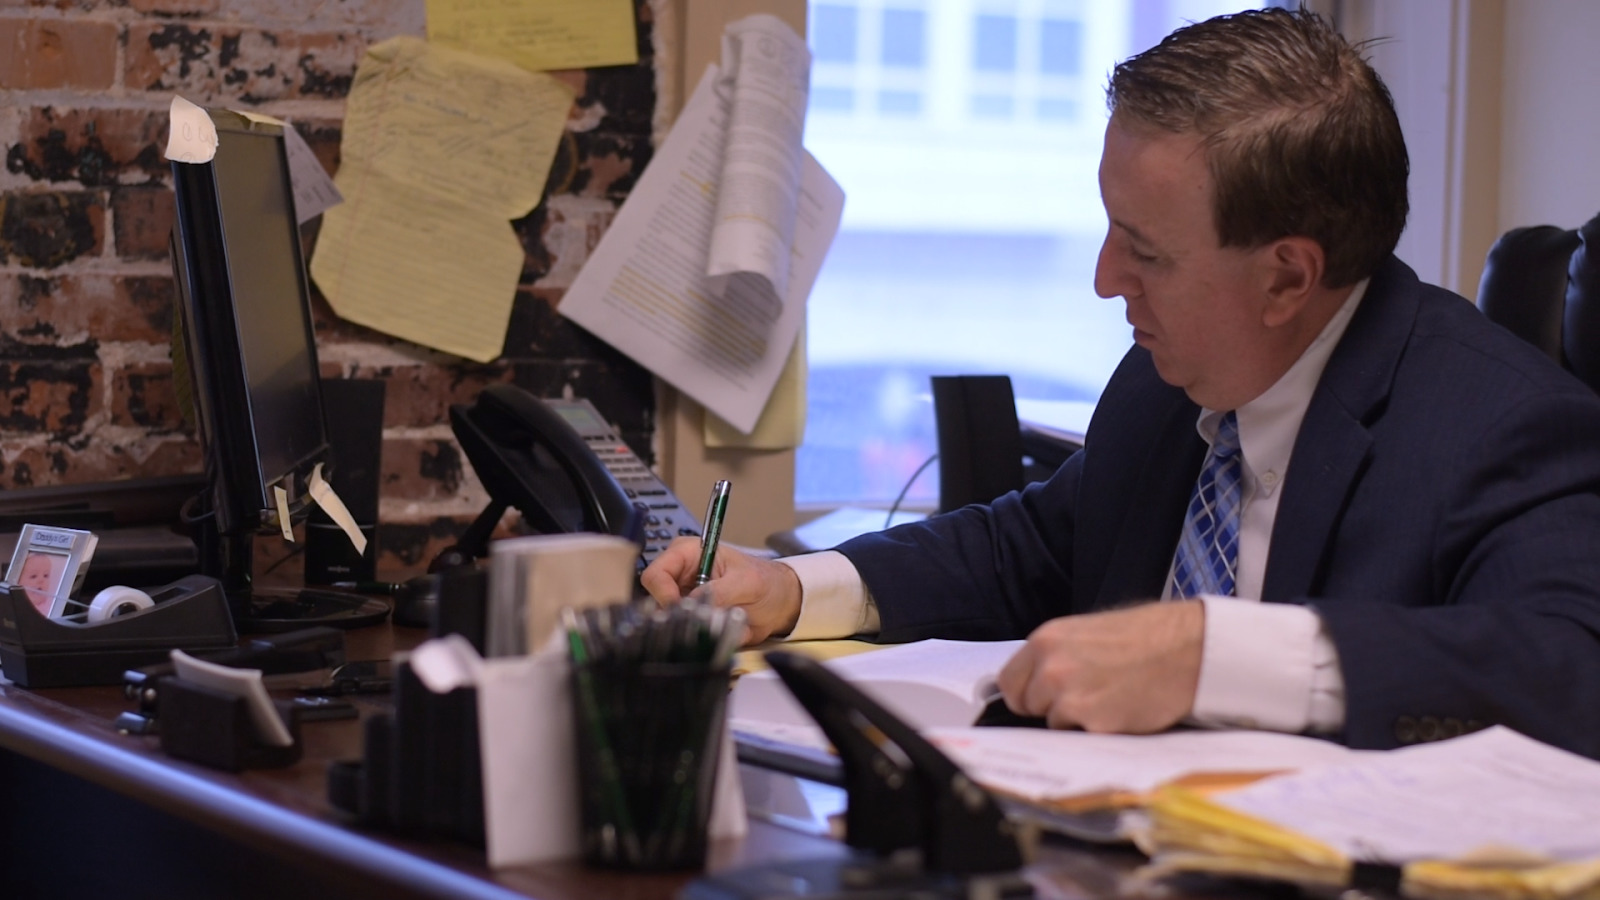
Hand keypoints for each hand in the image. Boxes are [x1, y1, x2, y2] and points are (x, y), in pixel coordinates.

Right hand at [639, 537, 802, 644]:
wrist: (779, 600)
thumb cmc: (764, 581)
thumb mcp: (747, 582)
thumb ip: (721, 591)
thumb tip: (695, 603)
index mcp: (686, 553)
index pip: (655, 575)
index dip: (664, 595)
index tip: (684, 611)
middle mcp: (678, 576)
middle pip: (656, 602)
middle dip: (683, 617)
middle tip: (708, 620)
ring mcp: (683, 599)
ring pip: (670, 623)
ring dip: (698, 628)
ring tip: (724, 622)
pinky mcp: (691, 619)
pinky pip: (687, 635)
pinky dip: (707, 638)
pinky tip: (726, 629)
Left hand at [995, 601, 1204, 732]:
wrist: (1186, 649)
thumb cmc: (1145, 637)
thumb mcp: (1086, 634)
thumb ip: (1055, 656)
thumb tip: (1034, 682)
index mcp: (1046, 640)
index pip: (1008, 683)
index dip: (1025, 694)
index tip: (1038, 699)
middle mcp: (1050, 667)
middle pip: (1029, 706)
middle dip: (1050, 706)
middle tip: (1085, 695)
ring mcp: (1070, 696)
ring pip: (1055, 723)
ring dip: (1076, 719)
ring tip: (1109, 697)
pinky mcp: (1093, 721)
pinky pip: (1082, 736)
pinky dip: (1099, 729)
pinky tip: (1121, 709)